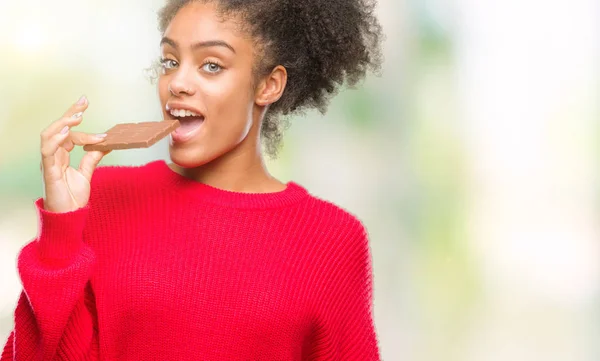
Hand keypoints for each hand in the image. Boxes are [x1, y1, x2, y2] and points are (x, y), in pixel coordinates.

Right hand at [40, 96, 109, 212]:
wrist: (69, 216)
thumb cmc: (73, 197)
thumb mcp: (87, 173)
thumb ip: (92, 158)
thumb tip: (106, 143)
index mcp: (61, 154)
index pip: (67, 131)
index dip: (76, 119)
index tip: (88, 106)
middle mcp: (53, 155)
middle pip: (57, 128)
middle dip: (69, 113)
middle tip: (83, 102)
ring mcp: (49, 163)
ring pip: (49, 136)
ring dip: (63, 124)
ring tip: (78, 116)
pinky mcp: (48, 172)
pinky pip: (47, 152)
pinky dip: (55, 140)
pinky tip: (65, 132)